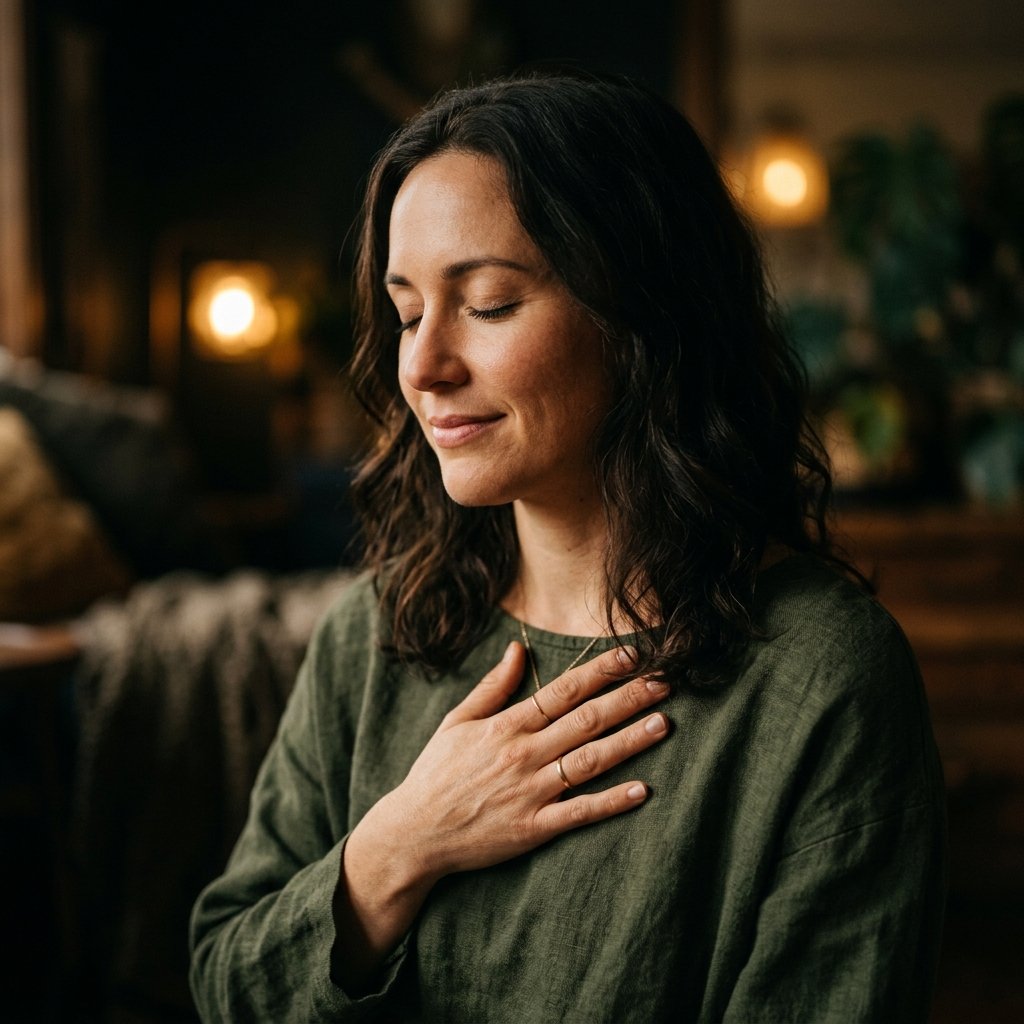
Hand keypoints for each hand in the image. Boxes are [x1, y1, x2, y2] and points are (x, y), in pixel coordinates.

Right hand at [373, 640, 669, 881]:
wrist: (414, 833)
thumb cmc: (436, 773)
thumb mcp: (457, 721)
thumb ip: (492, 686)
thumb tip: (518, 649)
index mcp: (506, 725)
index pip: (562, 691)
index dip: (600, 671)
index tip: (632, 655)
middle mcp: (523, 754)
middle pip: (585, 720)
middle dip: (628, 699)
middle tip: (665, 682)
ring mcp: (530, 792)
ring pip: (589, 761)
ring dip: (630, 741)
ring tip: (664, 723)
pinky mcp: (533, 828)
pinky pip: (579, 812)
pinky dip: (611, 801)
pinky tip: (642, 789)